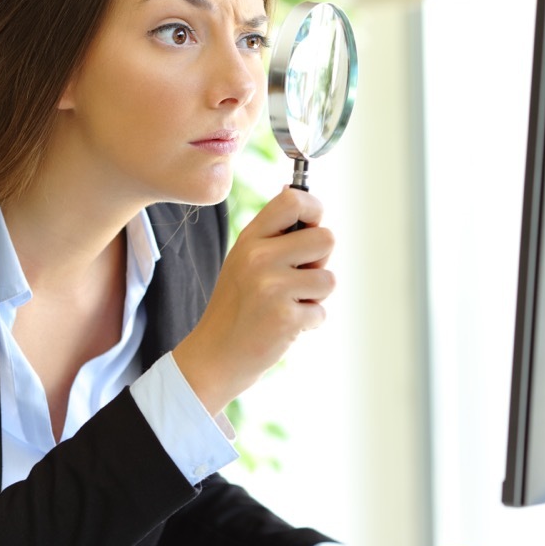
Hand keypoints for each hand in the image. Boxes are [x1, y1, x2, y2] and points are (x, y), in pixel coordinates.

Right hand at [173, 186, 334, 414]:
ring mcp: (272, 288)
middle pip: (326, 238)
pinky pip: (321, 311)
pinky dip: (309, 321)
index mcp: (250, 239)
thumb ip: (271, 232)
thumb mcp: (243, 259)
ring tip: (287, 305)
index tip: (314, 223)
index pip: (292, 200)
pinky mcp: (285, 318)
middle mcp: (259, 258)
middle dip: (320, 261)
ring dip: (315, 296)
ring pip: (328, 279)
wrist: (215, 355)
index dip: (314, 208)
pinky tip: (284, 326)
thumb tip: (297, 190)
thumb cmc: (237, 305)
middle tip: (299, 277)